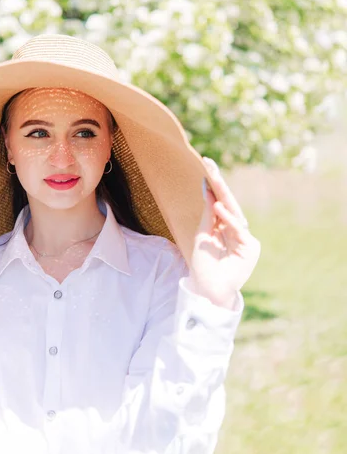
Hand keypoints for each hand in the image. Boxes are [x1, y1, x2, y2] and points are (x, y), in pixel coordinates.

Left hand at [189, 157, 260, 309]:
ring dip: (222, 196)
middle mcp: (236, 230)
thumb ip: (208, 214)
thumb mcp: (202, 235)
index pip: (219, 201)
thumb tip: (207, 188)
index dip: (213, 184)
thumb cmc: (204, 265)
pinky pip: (238, 230)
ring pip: (234, 212)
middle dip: (218, 183)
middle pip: (228, 202)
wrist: (208, 290)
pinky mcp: (250, 248)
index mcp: (225, 226)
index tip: (206, 165)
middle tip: (209, 164)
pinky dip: (228, 219)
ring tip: (211, 179)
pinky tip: (219, 206)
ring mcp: (245, 238)